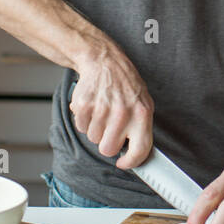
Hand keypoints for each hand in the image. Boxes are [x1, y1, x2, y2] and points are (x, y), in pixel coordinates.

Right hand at [69, 43, 153, 169]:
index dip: (130, 162)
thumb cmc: (125, 85)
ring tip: (102, 111)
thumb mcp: (143, 103)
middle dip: (107, 143)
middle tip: (110, 128)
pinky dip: (85, 121)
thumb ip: (141, 129)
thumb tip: (138, 155)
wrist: (104, 61)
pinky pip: (81, 127)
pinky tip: (93, 106)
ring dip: (96, 129)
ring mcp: (102, 109)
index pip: (140, 150)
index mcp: (142, 114)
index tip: (123, 163)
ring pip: (93, 139)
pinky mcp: (84, 106)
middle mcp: (123, 113)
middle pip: (108, 150)